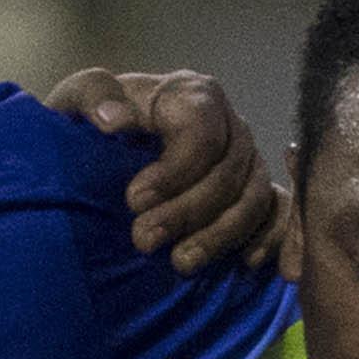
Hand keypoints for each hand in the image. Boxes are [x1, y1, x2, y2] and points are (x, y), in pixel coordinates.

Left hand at [44, 68, 284, 273]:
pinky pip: (281, 214)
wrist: (102, 148)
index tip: (133, 200)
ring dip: (221, 235)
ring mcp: (248, 160)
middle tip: (143, 241)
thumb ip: (91, 95)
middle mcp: (229, 125)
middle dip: (188, 212)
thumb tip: (112, 119)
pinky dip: (271, 238)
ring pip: (254, 198)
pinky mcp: (257, 191)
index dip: (174, 171)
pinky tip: (244, 263)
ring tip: (180, 263)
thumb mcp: (77, 100)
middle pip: (228, 172)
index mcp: (192, 95)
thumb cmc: (93, 122)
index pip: (201, 132)